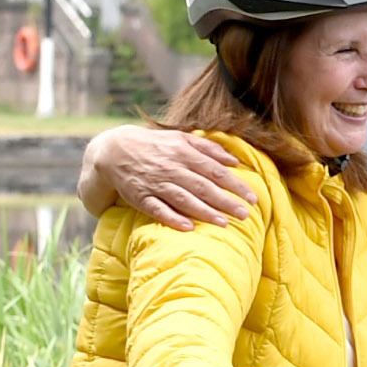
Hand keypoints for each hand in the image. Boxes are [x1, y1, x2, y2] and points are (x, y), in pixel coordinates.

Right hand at [97, 127, 256, 230]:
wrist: (114, 150)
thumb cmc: (155, 146)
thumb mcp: (180, 138)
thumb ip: (208, 148)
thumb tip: (234, 160)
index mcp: (183, 153)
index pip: (215, 170)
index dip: (235, 184)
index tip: (252, 197)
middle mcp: (171, 168)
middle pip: (202, 186)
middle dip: (225, 201)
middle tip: (245, 214)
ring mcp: (155, 183)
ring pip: (183, 199)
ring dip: (204, 212)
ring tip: (224, 224)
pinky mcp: (140, 197)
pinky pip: (157, 209)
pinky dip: (172, 218)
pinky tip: (188, 228)